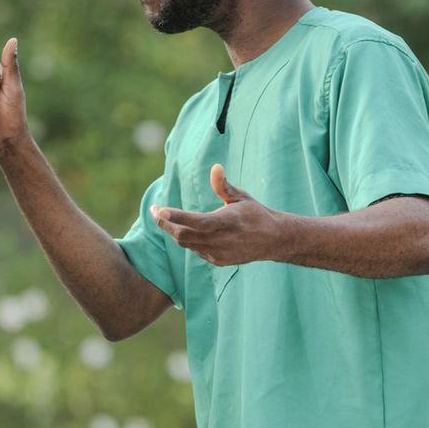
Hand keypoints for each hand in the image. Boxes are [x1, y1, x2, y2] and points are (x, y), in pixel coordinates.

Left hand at [150, 163, 290, 265]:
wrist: (274, 240)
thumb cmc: (255, 214)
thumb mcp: (241, 197)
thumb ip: (224, 185)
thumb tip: (215, 167)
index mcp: (227, 222)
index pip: (196, 221)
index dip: (175, 217)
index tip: (158, 210)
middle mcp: (221, 240)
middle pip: (183, 235)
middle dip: (165, 223)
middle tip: (154, 211)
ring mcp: (218, 253)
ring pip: (186, 243)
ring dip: (174, 231)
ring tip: (165, 218)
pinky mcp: (217, 260)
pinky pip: (195, 250)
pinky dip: (187, 240)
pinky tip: (186, 230)